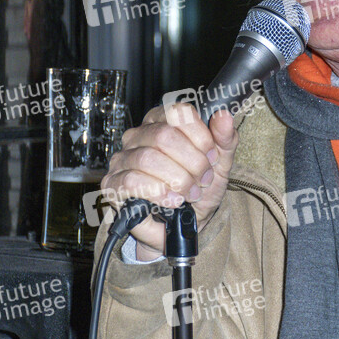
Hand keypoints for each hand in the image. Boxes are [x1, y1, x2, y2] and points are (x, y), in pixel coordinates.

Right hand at [101, 104, 236, 260]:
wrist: (184, 226)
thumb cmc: (198, 190)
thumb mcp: (220, 164)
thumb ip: (225, 139)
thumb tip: (224, 116)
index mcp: (163, 122)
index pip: (178, 113)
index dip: (200, 136)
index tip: (212, 157)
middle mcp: (139, 135)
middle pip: (164, 135)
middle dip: (191, 162)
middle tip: (202, 180)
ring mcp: (123, 159)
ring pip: (148, 158)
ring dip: (177, 179)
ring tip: (188, 193)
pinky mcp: (114, 184)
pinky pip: (132, 181)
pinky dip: (158, 192)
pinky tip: (172, 200)